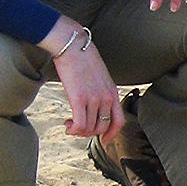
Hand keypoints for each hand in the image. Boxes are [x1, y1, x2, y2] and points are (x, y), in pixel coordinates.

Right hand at [44, 23, 122, 138]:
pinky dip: (73, 129)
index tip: (104, 140)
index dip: (112, 134)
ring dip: (78, 131)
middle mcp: (106, 97)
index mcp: (113, 92)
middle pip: (102, 128)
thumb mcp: (99, 76)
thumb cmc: (82, 57)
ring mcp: (94, 99)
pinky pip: (80, 125)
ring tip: (70, 125)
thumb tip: (92, 103)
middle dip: (89, 133)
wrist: (72, 45)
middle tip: (78, 128)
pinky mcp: (79, 99)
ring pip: (89, 128)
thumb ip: (100, 90)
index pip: (119, 121)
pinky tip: (67, 125)